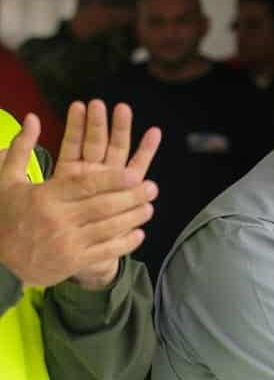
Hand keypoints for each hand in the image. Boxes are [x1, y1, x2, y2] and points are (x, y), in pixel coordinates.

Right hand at [0, 101, 159, 289]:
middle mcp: (58, 219)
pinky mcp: (73, 262)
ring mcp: (67, 242)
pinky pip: (105, 251)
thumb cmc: (5, 214)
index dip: (112, 179)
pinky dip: (124, 243)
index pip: (85, 185)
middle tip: (153, 188)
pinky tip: (139, 234)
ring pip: (108, 228)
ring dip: (132, 218)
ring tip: (150, 208)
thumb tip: (33, 117)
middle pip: (102, 205)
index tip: (134, 174)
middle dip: (131, 197)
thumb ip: (21, 147)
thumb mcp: (6, 179)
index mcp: (45, 196)